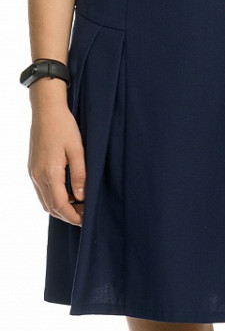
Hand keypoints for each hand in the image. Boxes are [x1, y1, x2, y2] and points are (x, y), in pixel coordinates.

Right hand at [28, 100, 85, 226]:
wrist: (46, 110)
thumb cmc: (64, 126)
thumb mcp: (77, 149)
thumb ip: (80, 175)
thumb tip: (82, 197)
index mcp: (49, 173)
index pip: (60, 205)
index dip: (73, 217)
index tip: (86, 220)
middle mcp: (38, 176)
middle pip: (51, 207)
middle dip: (67, 215)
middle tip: (85, 214)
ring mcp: (33, 172)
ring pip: (44, 201)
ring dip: (60, 207)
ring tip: (78, 204)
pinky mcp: (32, 168)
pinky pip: (41, 191)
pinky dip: (53, 197)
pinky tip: (67, 191)